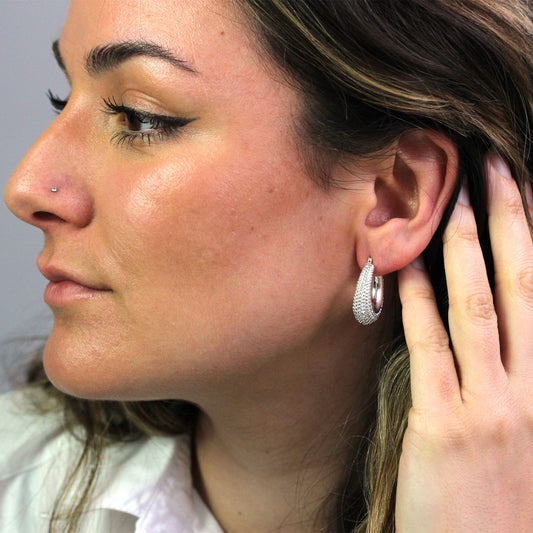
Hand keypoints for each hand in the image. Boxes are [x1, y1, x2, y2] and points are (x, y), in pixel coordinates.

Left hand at [395, 155, 532, 531]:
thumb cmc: (503, 496)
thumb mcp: (522, 430)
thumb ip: (515, 373)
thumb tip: (500, 319)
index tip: (522, 191)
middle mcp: (532, 390)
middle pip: (523, 286)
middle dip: (510, 221)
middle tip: (493, 167)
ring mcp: (492, 406)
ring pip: (480, 307)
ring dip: (465, 247)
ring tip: (452, 199)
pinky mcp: (445, 425)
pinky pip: (430, 347)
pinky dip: (419, 301)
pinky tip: (406, 266)